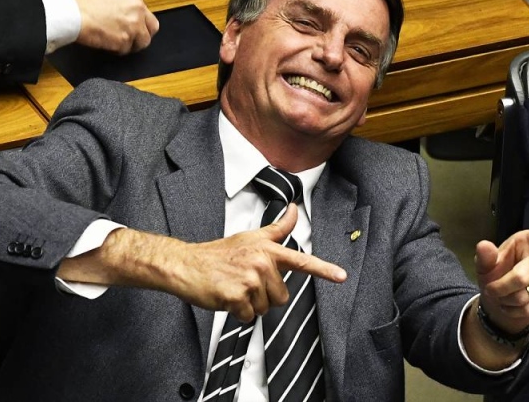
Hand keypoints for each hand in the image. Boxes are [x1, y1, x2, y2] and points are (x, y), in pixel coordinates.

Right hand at [71, 0, 158, 53]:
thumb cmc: (82, 3)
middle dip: (143, 33)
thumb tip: (127, 16)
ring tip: (116, 41)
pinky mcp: (126, 40)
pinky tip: (107, 43)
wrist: (72, 13)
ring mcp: (134, 24)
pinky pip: (127, 50)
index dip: (137, 20)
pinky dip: (118, 50)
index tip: (128, 23)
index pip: (145, 10)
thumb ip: (123, 2)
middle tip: (131, 36)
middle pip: (152, 26)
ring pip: (143, 41)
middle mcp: (138, 7)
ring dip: (131, 44)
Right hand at [169, 204, 346, 322]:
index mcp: (267, 250)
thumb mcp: (250, 237)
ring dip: (249, 305)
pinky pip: (248, 317)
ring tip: (234, 288)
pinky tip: (226, 298)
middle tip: (244, 283)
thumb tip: (295, 210)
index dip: (323, 269)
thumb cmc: (218, 254)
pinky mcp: (236, 296)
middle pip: (281, 297)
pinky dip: (237, 313)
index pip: (300, 260)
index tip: (342, 276)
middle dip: (264, 296)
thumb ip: (277, 228)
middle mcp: (261, 262)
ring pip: (264, 309)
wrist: (187, 264)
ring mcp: (249, 279)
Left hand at [476, 219, 528, 334]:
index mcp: (525, 242)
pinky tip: (514, 307)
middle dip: (502, 288)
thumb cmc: (494, 276)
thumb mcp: (484, 266)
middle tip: (492, 290)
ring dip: (509, 300)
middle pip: (522, 276)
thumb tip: (484, 245)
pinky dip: (519, 311)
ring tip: (504, 298)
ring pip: (528, 294)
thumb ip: (484, 257)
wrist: (500, 301)